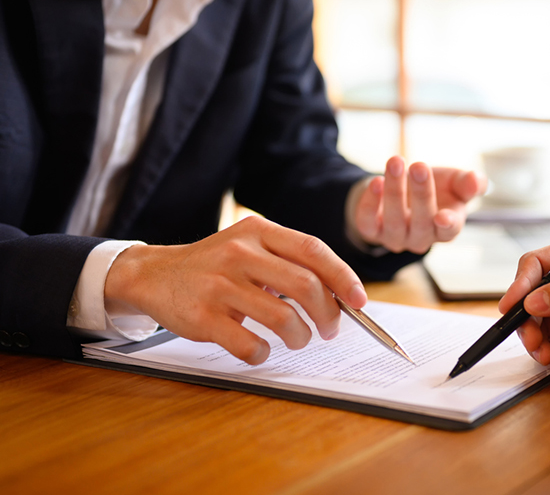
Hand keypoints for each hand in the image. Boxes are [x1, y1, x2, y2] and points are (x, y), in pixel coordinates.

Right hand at [104, 216, 367, 364]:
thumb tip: (341, 295)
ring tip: (298, 339)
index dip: (343, 277)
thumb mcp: (250, 247)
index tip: (359, 301)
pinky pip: (249, 344)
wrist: (153, 275)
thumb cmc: (215, 266)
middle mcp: (239, 253)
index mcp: (258, 232)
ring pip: (283, 318)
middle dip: (328, 314)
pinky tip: (260, 350)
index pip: (313, 250)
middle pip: (305, 286)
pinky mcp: (202, 316)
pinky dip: (263, 354)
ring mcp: (219, 285)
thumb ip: (289, 262)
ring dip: (300, 337)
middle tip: (329, 329)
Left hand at [352, 156, 486, 253]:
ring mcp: (395, 237)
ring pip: (394, 221)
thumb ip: (469, 183)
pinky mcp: (372, 231)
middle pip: (422, 223)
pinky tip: (375, 182)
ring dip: (394, 191)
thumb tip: (476, 181)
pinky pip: (368, 223)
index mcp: (446, 228)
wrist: (402, 189)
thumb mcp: (455, 182)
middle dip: (421, 194)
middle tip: (420, 166)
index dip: (447, 225)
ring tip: (396, 162)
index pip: (449, 231)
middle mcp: (421, 238)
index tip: (443, 215)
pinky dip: (370, 203)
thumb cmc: (436, 187)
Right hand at [500, 238, 549, 366]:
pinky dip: (548, 352)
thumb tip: (532, 302)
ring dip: (535, 340)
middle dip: (526, 320)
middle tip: (532, 340)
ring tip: (546, 355)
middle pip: (531, 298)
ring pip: (537, 323)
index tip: (511, 307)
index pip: (536, 265)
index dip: (519, 285)